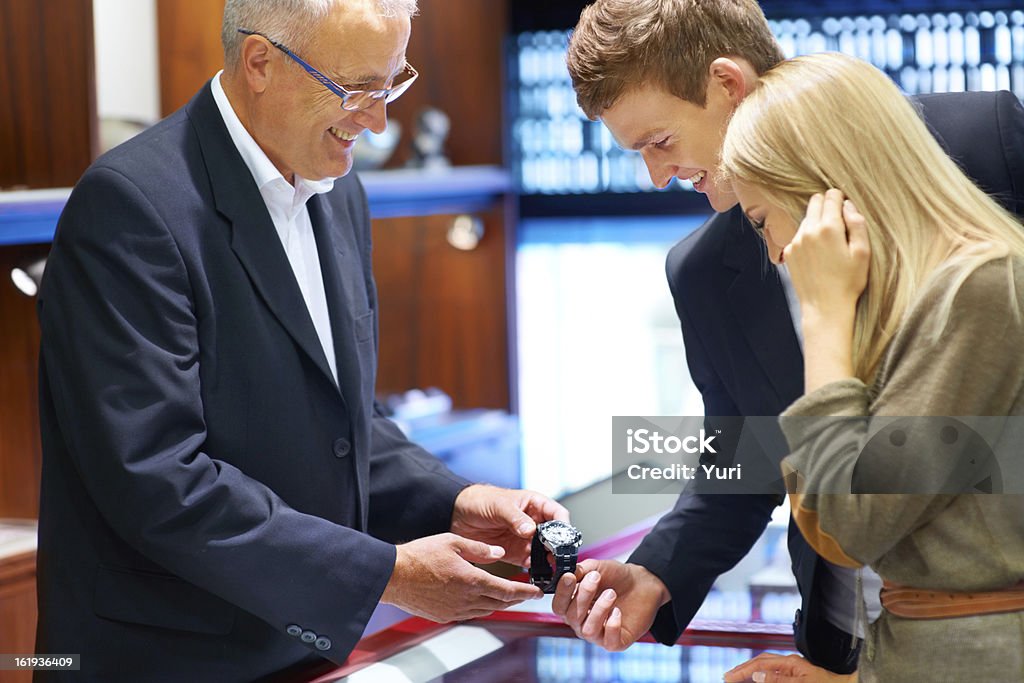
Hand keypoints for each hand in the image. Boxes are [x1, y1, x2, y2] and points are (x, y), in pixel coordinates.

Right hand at [380, 532, 542, 621]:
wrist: (394, 576)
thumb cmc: (420, 557)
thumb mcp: (453, 542)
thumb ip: (480, 549)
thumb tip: (499, 553)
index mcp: (472, 580)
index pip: (507, 591)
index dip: (525, 592)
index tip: (537, 591)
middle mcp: (466, 599)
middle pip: (500, 603)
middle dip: (516, 599)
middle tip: (528, 593)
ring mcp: (455, 610)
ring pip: (486, 610)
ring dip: (500, 604)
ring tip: (508, 596)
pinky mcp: (445, 616)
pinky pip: (471, 614)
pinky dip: (482, 607)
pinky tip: (482, 600)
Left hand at [450, 484, 569, 565]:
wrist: (458, 514)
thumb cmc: (480, 501)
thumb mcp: (499, 505)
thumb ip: (515, 517)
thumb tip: (530, 530)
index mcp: (534, 505)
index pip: (557, 514)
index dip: (564, 526)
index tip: (565, 539)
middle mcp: (534, 523)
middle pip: (555, 537)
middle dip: (559, 549)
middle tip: (558, 559)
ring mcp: (526, 540)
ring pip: (546, 553)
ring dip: (549, 562)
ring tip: (550, 569)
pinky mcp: (516, 554)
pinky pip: (531, 564)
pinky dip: (536, 571)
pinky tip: (537, 576)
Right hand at [551, 559, 669, 650]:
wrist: (642, 584)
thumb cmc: (616, 578)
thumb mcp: (596, 568)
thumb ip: (579, 570)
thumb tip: (566, 572)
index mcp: (573, 605)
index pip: (559, 606)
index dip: (562, 593)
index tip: (570, 577)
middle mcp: (582, 622)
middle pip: (572, 616)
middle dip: (583, 596)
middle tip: (596, 578)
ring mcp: (598, 634)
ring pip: (588, 629)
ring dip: (599, 609)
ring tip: (611, 593)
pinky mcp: (615, 642)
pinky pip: (608, 641)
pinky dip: (612, 625)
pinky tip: (618, 611)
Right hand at [724, 653, 856, 682]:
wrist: (849, 682)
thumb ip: (780, 680)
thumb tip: (757, 676)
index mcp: (792, 663)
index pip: (761, 664)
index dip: (743, 669)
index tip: (729, 676)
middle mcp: (793, 665)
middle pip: (762, 664)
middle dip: (744, 669)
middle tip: (728, 677)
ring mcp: (796, 672)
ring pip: (769, 670)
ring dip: (753, 673)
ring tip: (739, 678)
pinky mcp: (800, 679)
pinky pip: (778, 676)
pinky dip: (765, 677)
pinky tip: (760, 680)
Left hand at [785, 190, 869, 391]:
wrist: (825, 307)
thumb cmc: (848, 282)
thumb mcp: (863, 252)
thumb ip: (857, 224)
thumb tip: (848, 205)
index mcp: (828, 227)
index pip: (831, 196)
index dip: (840, 198)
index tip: (846, 207)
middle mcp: (808, 231)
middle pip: (814, 202)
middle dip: (827, 205)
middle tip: (839, 221)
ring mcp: (795, 242)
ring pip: (806, 218)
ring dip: (817, 222)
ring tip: (830, 241)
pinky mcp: (789, 252)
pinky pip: (799, 234)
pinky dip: (808, 237)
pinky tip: (819, 253)